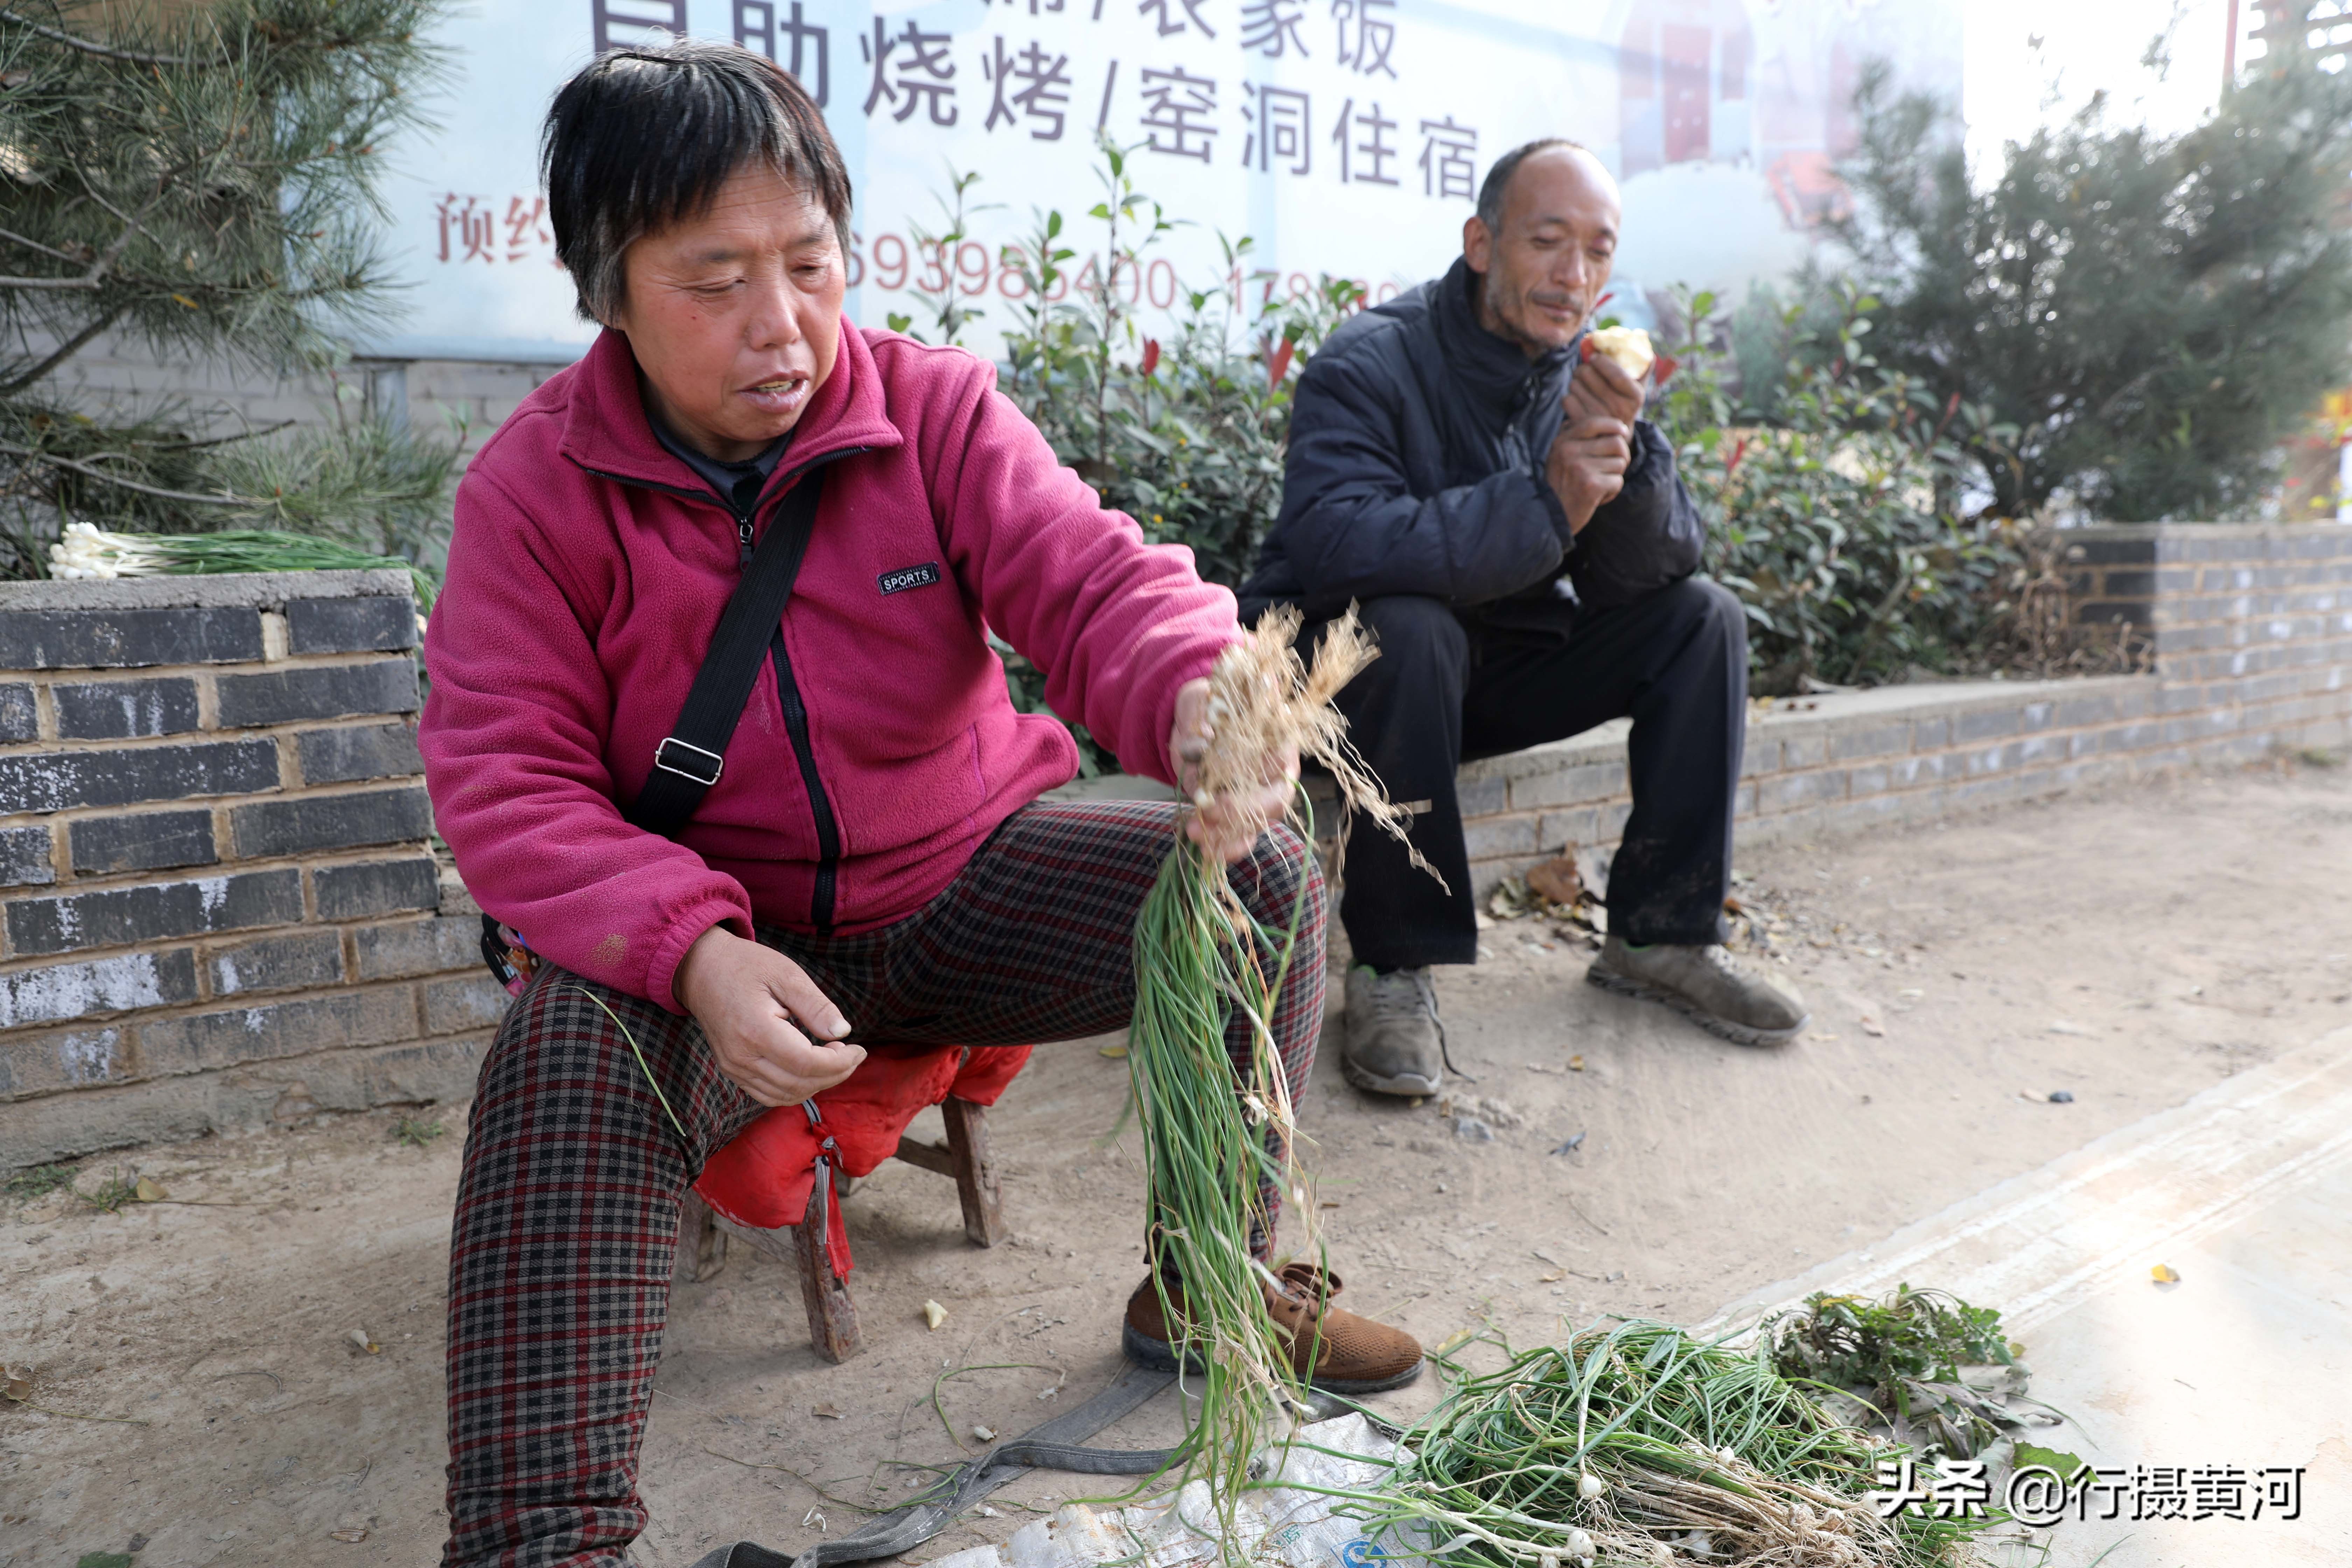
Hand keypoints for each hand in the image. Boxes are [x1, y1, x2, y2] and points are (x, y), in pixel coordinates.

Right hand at [673, 925, 865, 1106]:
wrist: (702, 969)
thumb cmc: (746, 966)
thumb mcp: (786, 974)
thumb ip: (815, 1005)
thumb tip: (843, 1032)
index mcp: (755, 1030)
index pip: (806, 1063)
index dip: (840, 1063)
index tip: (860, 1049)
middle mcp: (741, 1057)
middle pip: (798, 1084)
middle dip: (835, 1075)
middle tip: (853, 1055)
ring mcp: (733, 1067)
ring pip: (784, 1095)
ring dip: (817, 1084)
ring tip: (835, 1061)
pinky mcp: (732, 1070)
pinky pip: (768, 1094)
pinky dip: (796, 1088)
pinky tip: (811, 1069)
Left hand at [1171, 676, 1297, 863]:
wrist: (1189, 725)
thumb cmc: (1206, 707)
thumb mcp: (1204, 699)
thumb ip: (1211, 709)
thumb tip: (1217, 723)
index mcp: (1278, 739)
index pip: (1282, 757)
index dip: (1261, 769)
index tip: (1226, 770)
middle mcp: (1276, 772)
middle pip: (1275, 800)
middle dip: (1242, 810)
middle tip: (1209, 812)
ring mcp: (1259, 797)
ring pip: (1257, 824)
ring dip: (1228, 835)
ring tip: (1195, 834)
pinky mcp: (1238, 814)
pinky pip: (1242, 839)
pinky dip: (1225, 849)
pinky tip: (1206, 852)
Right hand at [1545, 414, 1631, 535]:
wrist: (1550, 517)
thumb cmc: (1561, 485)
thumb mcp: (1561, 455)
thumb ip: (1578, 437)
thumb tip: (1611, 424)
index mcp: (1562, 441)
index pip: (1595, 422)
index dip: (1614, 425)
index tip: (1622, 433)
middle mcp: (1569, 451)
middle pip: (1616, 442)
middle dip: (1622, 456)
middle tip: (1613, 467)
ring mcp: (1580, 467)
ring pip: (1620, 463)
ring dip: (1615, 477)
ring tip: (1598, 485)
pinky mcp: (1591, 485)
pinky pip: (1618, 482)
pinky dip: (1612, 492)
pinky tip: (1597, 497)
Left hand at [1565, 348, 1644, 427]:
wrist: (1616, 434)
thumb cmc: (1626, 402)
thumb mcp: (1639, 387)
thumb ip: (1643, 368)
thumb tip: (1645, 345)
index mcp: (1636, 396)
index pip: (1617, 375)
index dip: (1602, 362)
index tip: (1594, 356)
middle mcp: (1619, 408)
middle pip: (1589, 375)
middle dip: (1583, 367)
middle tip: (1584, 368)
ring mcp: (1601, 417)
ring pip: (1575, 385)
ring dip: (1575, 380)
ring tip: (1581, 383)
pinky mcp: (1583, 424)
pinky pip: (1567, 400)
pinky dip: (1569, 395)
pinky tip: (1576, 396)